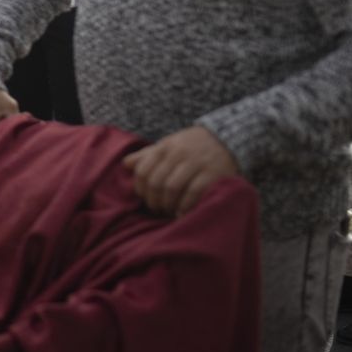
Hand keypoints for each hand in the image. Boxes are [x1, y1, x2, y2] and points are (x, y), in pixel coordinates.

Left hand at [122, 126, 238, 216]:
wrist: (226, 138)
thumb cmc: (191, 146)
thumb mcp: (168, 145)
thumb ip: (147, 155)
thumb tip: (125, 164)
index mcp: (164, 147)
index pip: (142, 171)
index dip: (140, 189)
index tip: (145, 198)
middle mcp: (178, 153)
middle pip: (155, 182)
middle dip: (153, 200)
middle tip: (157, 209)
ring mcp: (195, 163)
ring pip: (172, 188)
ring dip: (167, 205)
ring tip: (168, 211)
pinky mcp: (212, 174)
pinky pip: (193, 193)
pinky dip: (184, 206)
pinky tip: (182, 213)